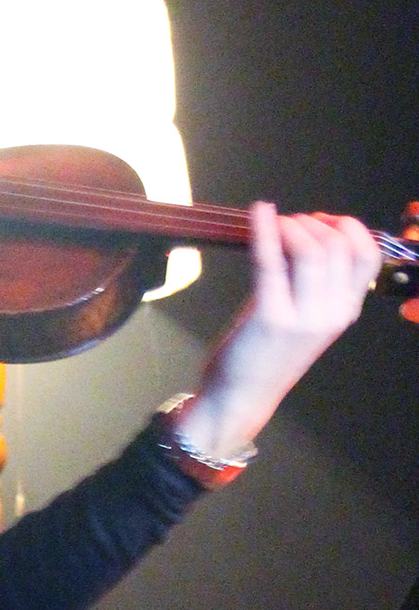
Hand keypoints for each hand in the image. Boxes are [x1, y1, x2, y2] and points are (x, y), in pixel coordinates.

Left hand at [180, 203, 380, 456]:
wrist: (241, 396)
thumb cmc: (265, 350)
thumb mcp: (301, 312)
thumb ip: (310, 277)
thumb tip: (303, 230)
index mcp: (346, 310)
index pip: (369, 255)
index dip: (347, 227)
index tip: (320, 221)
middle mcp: (333, 314)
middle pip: (339, 246)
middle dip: (312, 222)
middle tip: (288, 223)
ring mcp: (305, 318)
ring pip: (312, 250)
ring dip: (291, 225)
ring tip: (272, 224)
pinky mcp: (271, 318)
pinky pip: (272, 261)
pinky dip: (264, 230)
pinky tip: (259, 213)